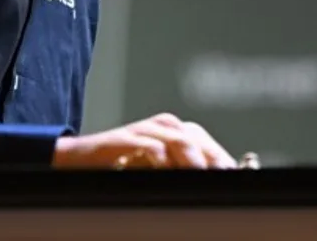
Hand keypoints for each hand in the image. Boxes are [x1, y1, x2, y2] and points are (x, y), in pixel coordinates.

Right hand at [51, 113, 237, 169]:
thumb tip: (215, 188)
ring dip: (194, 160)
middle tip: (225, 181)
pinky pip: (149, 146)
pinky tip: (167, 173)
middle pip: (199, 142)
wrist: (78, 160)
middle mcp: (165, 127)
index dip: (224, 164)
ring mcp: (145, 130)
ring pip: (179, 141)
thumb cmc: (122, 168)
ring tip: (203, 176)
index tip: (238, 181)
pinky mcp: (125, 138)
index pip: (210, 147)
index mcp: (178, 133)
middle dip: (214, 162)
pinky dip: (161, 159)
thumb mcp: (158, 172)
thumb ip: (184, 174)